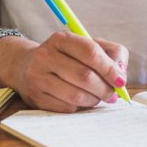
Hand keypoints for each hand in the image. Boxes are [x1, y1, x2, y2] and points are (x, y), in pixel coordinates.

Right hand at [13, 32, 128, 112]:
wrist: (26, 66)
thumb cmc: (66, 57)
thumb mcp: (87, 46)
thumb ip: (112, 54)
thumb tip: (120, 74)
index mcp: (61, 39)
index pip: (91, 52)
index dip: (110, 69)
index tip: (120, 80)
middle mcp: (46, 56)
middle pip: (85, 76)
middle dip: (105, 89)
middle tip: (112, 94)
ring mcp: (37, 77)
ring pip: (77, 95)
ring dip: (94, 100)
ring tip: (98, 97)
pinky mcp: (35, 97)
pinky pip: (66, 107)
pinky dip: (80, 107)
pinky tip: (81, 101)